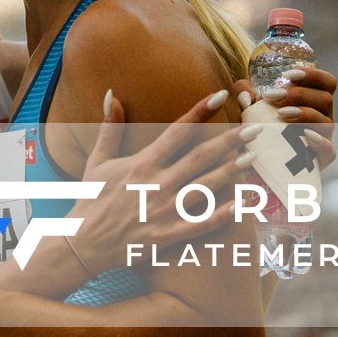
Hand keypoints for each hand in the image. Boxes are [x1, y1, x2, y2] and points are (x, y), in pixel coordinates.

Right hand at [73, 87, 247, 268]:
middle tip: (255, 128)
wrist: (82, 243)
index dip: (201, 111)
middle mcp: (157, 183)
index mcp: (142, 163)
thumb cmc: (90, 199)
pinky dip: (224, 214)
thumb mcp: (98, 159)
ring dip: (232, 172)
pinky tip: (244, 204)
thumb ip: (110, 127)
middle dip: (230, 141)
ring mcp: (164, 211)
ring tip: (253, 158)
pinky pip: (202, 223)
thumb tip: (113, 93)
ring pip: (206, 187)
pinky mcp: (168, 235)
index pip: (178, 130)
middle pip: (201, 157)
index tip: (222, 95)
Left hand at [237, 67, 337, 169]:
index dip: (312, 75)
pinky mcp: (321, 159)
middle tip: (273, 96)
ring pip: (327, 122)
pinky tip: (305, 136)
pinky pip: (329, 150)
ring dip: (305, 114)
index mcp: (313, 101)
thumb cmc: (259, 130)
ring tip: (281, 114)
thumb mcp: (249, 110)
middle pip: (325, 99)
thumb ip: (245, 96)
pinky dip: (320, 142)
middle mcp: (323, 117)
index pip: (326, 82)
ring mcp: (324, 138)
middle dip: (299, 94)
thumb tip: (244, 91)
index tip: (287, 74)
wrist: (262, 165)